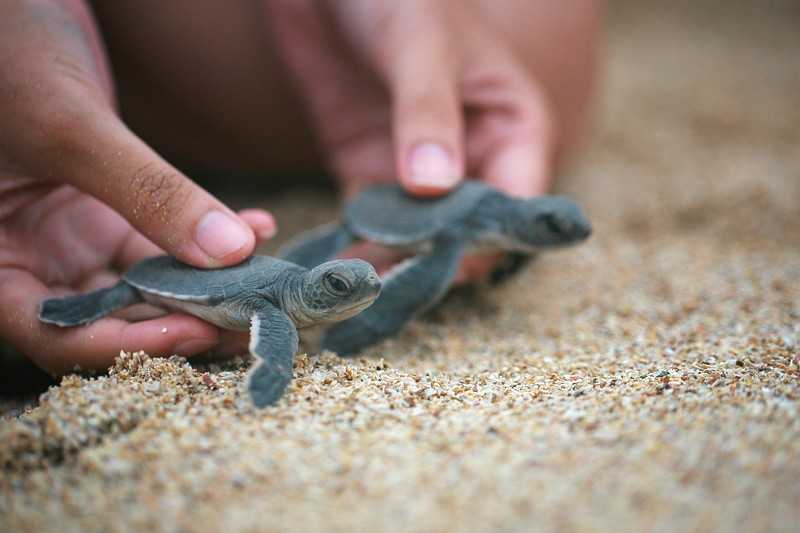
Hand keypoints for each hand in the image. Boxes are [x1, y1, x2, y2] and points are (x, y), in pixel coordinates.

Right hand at [0, 0, 274, 373]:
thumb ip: (147, 191)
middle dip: (187, 321)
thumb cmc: (6, 53)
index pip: (58, 334)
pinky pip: (168, 239)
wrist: (12, 6)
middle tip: (254, 321)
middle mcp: (35, 260)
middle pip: (114, 318)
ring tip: (267, 284)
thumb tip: (230, 253)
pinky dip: (211, 237)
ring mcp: (76, 237)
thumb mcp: (70, 126)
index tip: (199, 332)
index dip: (129, 344)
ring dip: (212, 286)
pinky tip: (258, 227)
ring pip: (152, 284)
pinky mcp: (112, 211)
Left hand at [267, 0, 599, 279]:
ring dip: (395, 264)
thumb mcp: (421, 46)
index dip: (490, 238)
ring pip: (419, 239)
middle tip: (397, 285)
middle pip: (470, 233)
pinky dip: (358, 250)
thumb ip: (428, 113)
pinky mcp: (369, 175)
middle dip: (439, 260)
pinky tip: (339, 270)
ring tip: (362, 291)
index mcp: (512, 127)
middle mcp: (473, 159)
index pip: (518, 204)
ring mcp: (419, 173)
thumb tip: (434, 188)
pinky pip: (370, 227)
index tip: (448, 259)